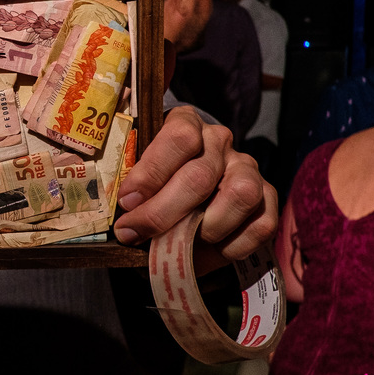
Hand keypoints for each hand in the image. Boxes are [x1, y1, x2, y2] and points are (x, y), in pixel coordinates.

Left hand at [113, 106, 276, 268]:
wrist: (185, 203)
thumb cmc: (151, 188)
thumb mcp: (132, 176)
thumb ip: (123, 182)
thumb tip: (106, 204)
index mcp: (184, 124)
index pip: (178, 138)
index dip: (151, 172)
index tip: (127, 202)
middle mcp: (219, 141)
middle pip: (199, 175)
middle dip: (162, 213)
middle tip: (133, 234)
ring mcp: (247, 167)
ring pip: (240, 195)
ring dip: (206, 228)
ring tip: (182, 241)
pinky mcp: (267, 197)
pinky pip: (261, 224)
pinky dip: (233, 246)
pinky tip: (209, 250)